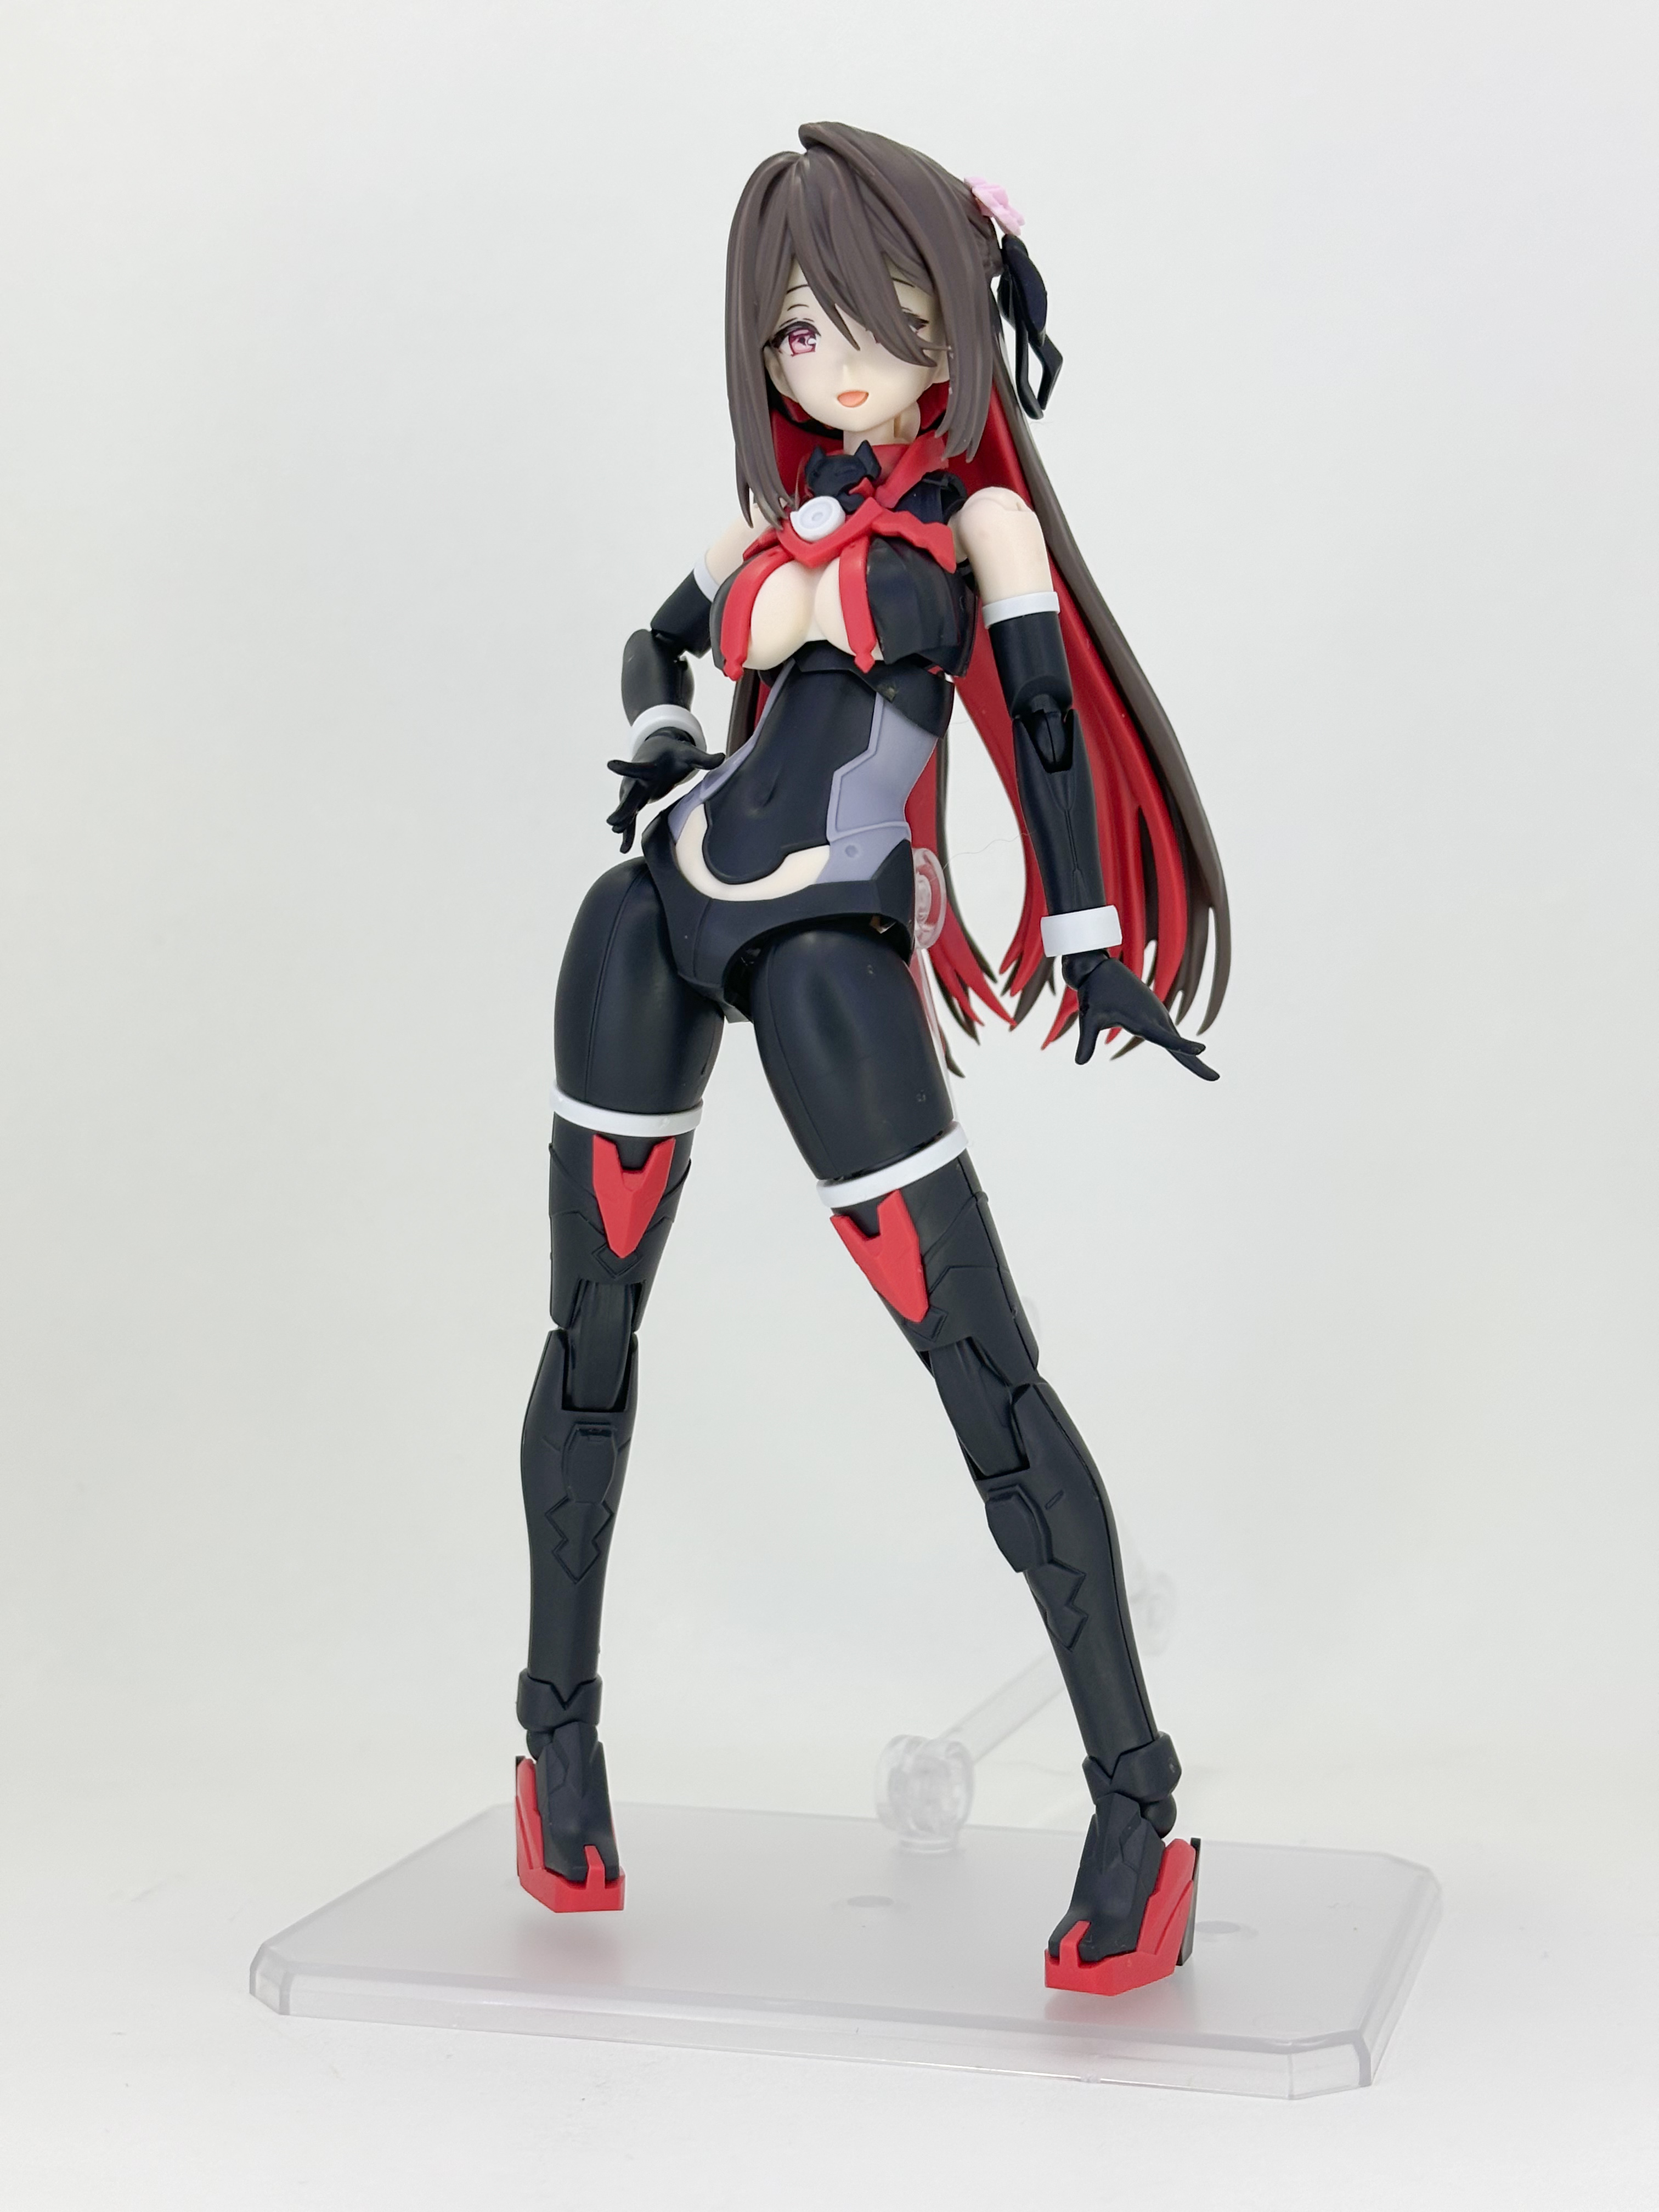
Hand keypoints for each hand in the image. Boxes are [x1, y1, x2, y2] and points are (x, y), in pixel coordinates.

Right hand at [605, 726, 721, 852]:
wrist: (657, 749)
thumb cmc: (674, 752)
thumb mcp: (688, 754)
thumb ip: (703, 758)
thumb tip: (722, 757)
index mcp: (649, 766)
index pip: (638, 768)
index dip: (626, 768)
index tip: (610, 765)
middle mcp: (638, 780)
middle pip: (630, 794)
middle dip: (622, 808)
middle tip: (612, 821)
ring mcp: (635, 791)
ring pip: (627, 808)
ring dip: (623, 822)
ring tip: (617, 833)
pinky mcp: (637, 801)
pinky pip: (630, 819)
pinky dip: (627, 833)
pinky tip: (623, 848)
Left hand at [1062, 951, 1217, 1080]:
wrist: (1100, 969)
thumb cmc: (1095, 992)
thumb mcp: (1089, 1018)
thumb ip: (1086, 1041)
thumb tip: (1079, 1063)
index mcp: (1143, 1020)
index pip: (1165, 1038)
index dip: (1182, 1046)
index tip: (1201, 1050)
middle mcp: (1155, 1018)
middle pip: (1178, 1045)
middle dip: (1196, 1063)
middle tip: (1216, 1078)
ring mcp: (1157, 1015)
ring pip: (1176, 1040)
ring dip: (1191, 1057)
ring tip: (1210, 1075)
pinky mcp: (1154, 1013)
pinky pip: (1169, 1034)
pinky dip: (1181, 1047)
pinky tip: (1189, 1056)